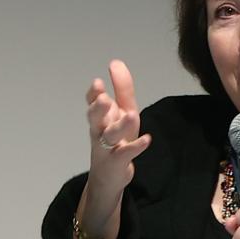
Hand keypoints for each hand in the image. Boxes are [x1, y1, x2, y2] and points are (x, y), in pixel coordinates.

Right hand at [85, 59, 151, 193]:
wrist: (108, 176)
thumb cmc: (115, 140)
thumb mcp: (121, 113)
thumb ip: (121, 89)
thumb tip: (116, 62)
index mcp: (101, 117)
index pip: (92, 103)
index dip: (93, 95)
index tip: (97, 83)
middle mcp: (100, 131)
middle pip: (94, 119)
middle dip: (98, 109)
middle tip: (104, 99)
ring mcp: (107, 148)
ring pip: (110, 136)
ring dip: (120, 126)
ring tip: (132, 115)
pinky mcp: (118, 163)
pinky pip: (126, 154)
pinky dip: (136, 146)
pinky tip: (147, 139)